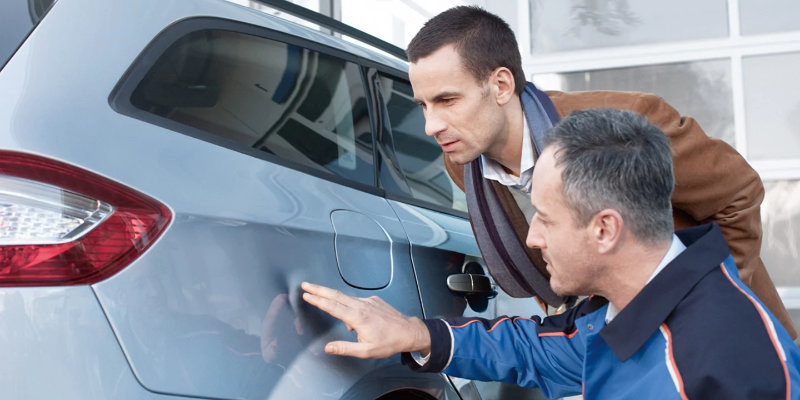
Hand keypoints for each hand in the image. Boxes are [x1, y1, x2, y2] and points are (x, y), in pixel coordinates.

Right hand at [301, 282, 430, 357]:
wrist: (409, 332)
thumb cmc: (389, 342)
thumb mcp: (366, 351)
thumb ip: (345, 348)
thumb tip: (327, 348)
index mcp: (358, 317)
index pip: (333, 306)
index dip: (318, 300)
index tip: (306, 295)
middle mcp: (362, 305)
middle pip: (335, 295)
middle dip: (319, 289)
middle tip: (305, 284)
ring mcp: (368, 301)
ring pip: (346, 299)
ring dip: (334, 299)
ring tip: (336, 313)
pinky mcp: (373, 300)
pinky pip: (357, 302)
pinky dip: (351, 308)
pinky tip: (356, 321)